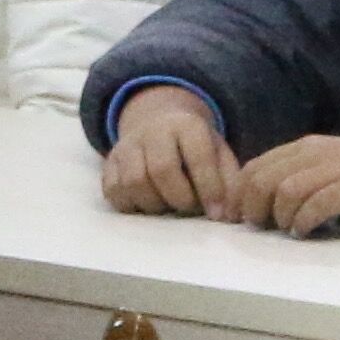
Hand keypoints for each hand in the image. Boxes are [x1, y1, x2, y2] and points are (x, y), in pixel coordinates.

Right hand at [99, 85, 239, 219]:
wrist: (157, 123)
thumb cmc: (195, 148)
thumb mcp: (219, 155)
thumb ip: (230, 182)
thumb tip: (228, 216)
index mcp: (186, 125)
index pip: (198, 157)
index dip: (209, 188)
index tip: (217, 213)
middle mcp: (152, 131)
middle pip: (162, 169)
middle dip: (180, 198)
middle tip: (189, 208)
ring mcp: (126, 146)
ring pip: (134, 182)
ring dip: (155, 205)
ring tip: (168, 206)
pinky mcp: (109, 163)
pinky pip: (114, 191)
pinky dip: (132, 206)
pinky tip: (148, 204)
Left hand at [233, 131, 339, 237]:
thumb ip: (309, 177)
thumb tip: (273, 202)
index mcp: (312, 147)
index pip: (258, 164)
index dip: (240, 192)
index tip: (238, 217)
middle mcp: (319, 153)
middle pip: (264, 177)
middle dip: (251, 205)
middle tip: (258, 227)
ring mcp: (338, 168)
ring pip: (285, 189)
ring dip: (278, 215)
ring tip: (286, 230)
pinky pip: (316, 205)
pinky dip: (305, 221)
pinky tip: (308, 232)